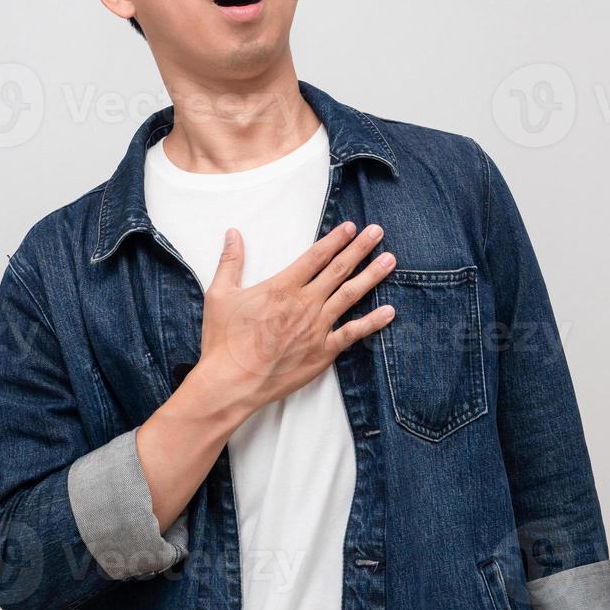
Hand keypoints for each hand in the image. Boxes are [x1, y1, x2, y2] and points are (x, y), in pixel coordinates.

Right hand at [197, 220, 395, 414]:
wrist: (232, 382)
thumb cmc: (224, 340)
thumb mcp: (220, 294)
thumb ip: (230, 261)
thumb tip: (233, 233)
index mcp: (282, 286)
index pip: (315, 256)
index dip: (334, 240)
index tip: (350, 227)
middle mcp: (304, 303)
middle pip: (338, 269)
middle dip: (360, 248)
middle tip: (377, 232)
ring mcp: (317, 327)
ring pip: (350, 295)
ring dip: (371, 276)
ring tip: (390, 260)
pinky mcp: (323, 352)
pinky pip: (353, 333)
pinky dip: (373, 321)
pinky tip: (389, 311)